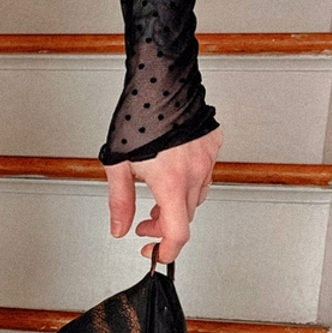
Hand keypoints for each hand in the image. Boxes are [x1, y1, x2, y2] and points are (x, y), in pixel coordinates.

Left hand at [105, 127, 222, 263]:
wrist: (160, 79)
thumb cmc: (137, 115)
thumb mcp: (118, 164)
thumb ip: (119, 201)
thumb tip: (119, 228)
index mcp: (171, 182)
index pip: (178, 234)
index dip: (166, 251)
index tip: (155, 253)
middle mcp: (194, 172)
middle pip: (185, 217)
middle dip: (164, 225)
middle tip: (145, 221)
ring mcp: (207, 157)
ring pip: (196, 196)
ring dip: (177, 204)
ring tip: (157, 196)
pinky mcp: (213, 143)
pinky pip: (204, 172)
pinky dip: (189, 180)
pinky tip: (172, 171)